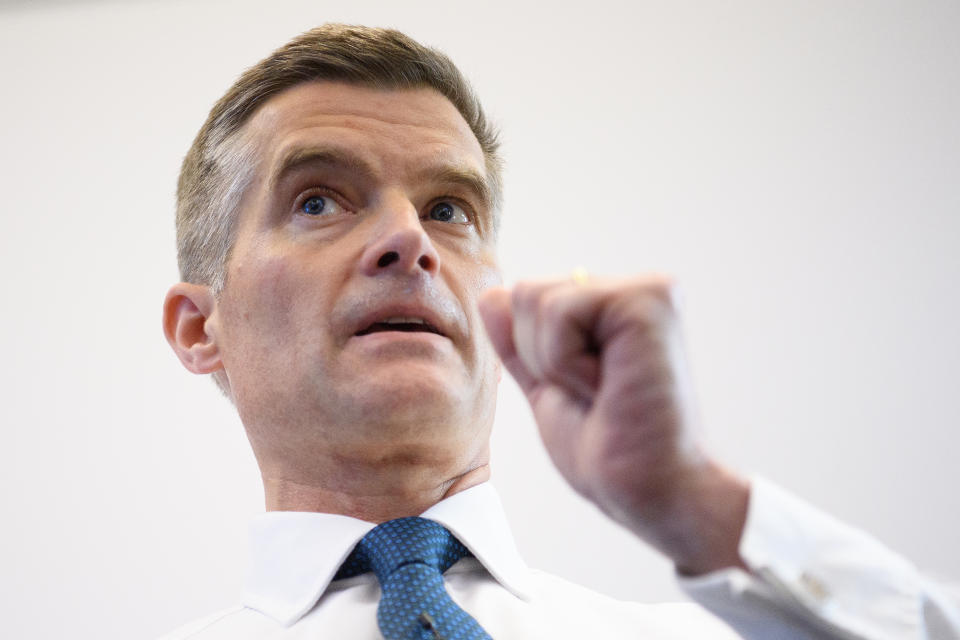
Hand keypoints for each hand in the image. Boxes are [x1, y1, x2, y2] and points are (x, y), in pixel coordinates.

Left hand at [479, 275, 749, 574]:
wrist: (649, 489)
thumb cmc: (609, 449)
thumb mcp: (547, 389)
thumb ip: (521, 344)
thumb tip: (491, 295)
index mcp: (613, 308)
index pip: (525, 298)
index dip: (534, 357)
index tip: (586, 393)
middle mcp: (633, 289)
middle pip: (526, 293)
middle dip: (539, 356)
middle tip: (595, 394)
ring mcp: (644, 290)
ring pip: (536, 300)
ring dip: (554, 364)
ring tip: (605, 391)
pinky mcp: (649, 299)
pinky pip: (558, 311)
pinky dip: (566, 362)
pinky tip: (610, 385)